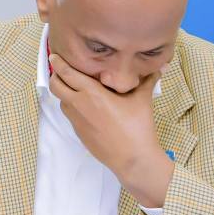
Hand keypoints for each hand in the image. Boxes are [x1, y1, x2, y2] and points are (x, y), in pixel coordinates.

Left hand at [48, 53, 173, 206]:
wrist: (132, 158)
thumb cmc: (137, 128)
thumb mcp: (142, 100)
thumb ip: (147, 81)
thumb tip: (159, 67)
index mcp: (91, 93)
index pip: (66, 73)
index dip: (58, 63)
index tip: (55, 55)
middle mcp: (79, 105)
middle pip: (55, 86)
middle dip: (55, 76)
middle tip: (62, 70)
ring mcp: (76, 120)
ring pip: (61, 100)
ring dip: (64, 92)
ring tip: (75, 86)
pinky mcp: (78, 132)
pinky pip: (70, 114)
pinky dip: (72, 106)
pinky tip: (86, 106)